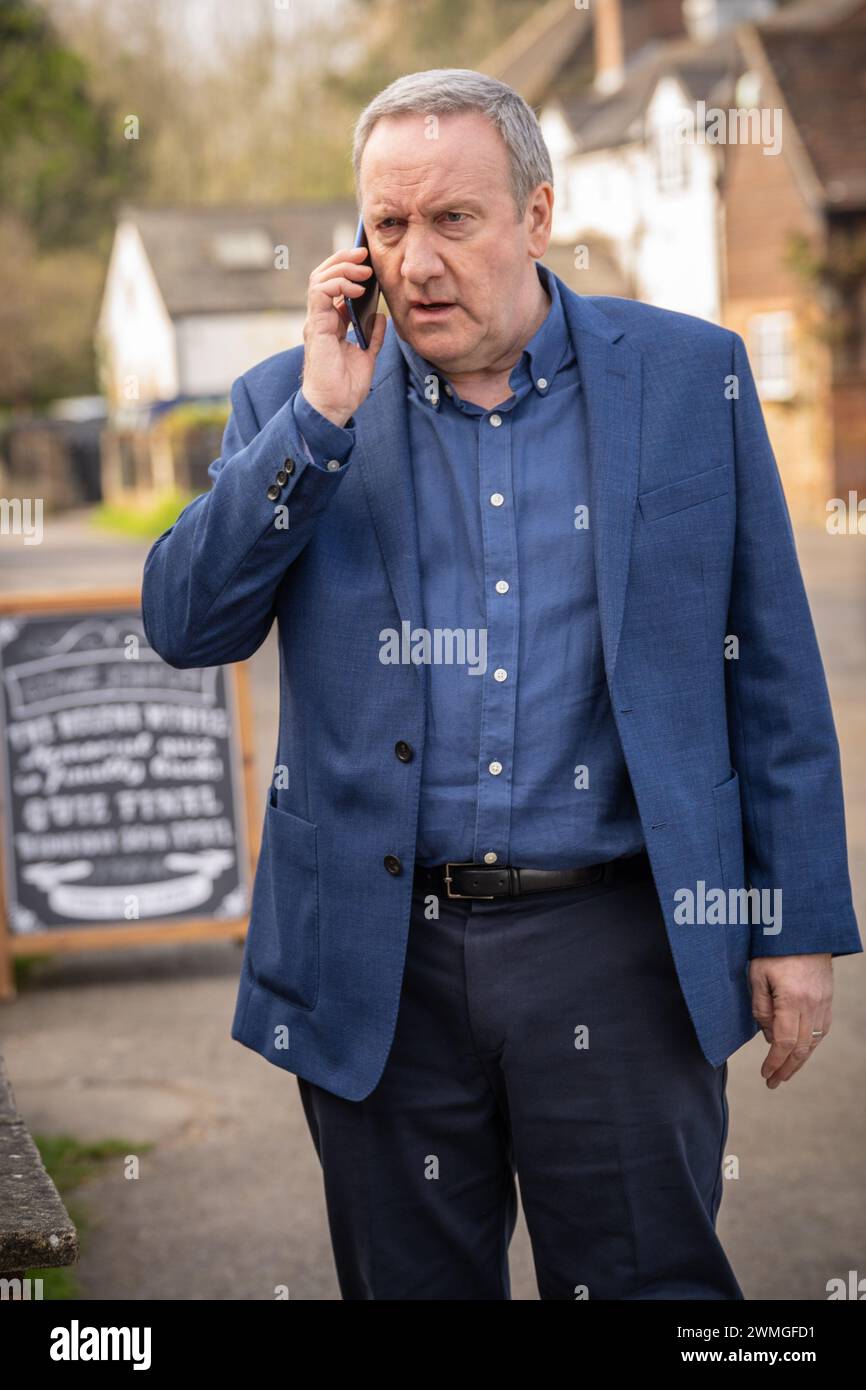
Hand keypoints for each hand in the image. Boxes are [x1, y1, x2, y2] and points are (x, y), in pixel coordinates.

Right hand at [299, 244, 385, 426]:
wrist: (334, 407)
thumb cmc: (346, 387)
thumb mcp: (367, 356)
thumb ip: (373, 336)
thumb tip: (381, 316)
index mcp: (330, 323)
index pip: (333, 285)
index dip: (348, 269)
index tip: (368, 261)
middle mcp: (320, 318)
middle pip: (323, 275)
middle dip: (343, 259)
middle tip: (364, 253)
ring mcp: (316, 321)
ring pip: (319, 278)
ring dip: (342, 267)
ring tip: (364, 269)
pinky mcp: (316, 326)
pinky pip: (321, 292)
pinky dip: (339, 284)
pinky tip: (357, 288)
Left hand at [749, 954, 832, 1087]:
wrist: (803, 929)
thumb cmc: (774, 949)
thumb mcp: (757, 975)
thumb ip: (761, 1008)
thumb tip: (770, 1037)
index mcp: (792, 999)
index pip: (785, 1042)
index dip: (775, 1062)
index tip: (765, 1075)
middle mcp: (812, 1005)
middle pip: (802, 1048)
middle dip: (787, 1069)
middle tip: (773, 1082)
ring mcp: (823, 1003)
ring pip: (814, 1041)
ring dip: (799, 1060)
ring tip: (785, 1072)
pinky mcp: (828, 999)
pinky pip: (821, 1030)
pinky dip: (810, 1045)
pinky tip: (800, 1051)